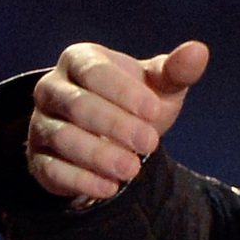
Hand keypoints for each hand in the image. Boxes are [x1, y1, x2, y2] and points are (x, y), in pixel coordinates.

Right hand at [26, 40, 210, 201]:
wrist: (111, 138)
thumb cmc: (136, 104)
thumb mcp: (158, 87)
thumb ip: (175, 71)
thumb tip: (199, 51)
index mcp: (79, 61)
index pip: (94, 71)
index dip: (123, 92)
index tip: (154, 111)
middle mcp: (53, 88)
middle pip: (77, 104)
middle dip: (114, 125)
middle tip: (149, 144)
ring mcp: (42, 123)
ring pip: (62, 137)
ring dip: (99, 155)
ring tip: (132, 169)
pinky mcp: (40, 159)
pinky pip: (52, 169)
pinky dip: (81, 180)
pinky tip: (110, 187)